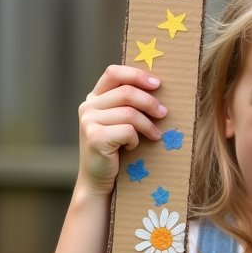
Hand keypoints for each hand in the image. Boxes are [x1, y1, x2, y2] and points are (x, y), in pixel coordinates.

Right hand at [78, 66, 164, 194]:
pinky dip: (136, 140)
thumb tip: (158, 87)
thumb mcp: (119, 121)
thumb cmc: (116, 149)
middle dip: (150, 102)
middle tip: (163, 113)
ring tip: (154, 135)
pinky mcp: (95, 137)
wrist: (99, 179)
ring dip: (147, 125)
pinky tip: (132, 147)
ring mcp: (88, 121)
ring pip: (130, 113)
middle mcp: (88, 106)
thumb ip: (128, 103)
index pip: (114, 73)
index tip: (157, 84)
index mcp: (94, 97)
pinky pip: (128, 130)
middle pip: (127, 93)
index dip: (137, 75)